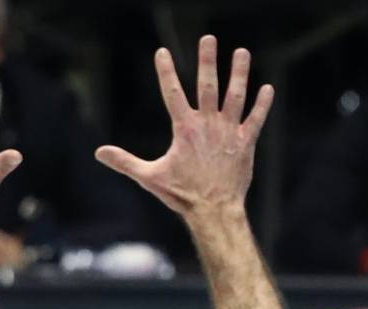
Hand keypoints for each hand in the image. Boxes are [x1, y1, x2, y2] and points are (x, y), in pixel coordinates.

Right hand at [94, 34, 274, 220]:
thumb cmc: (181, 195)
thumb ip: (125, 162)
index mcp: (184, 129)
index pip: (172, 92)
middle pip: (208, 85)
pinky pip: (256, 119)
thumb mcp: (149, 177)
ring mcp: (228, 132)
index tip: (162, 52)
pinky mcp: (245, 143)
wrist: (213, 211)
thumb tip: (99, 153)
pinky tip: (268, 88)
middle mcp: (208, 124)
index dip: (166, 71)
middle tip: (208, 39)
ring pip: (235, 96)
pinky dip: (262, 104)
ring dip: (239, 73)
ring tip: (241, 52)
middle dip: (207, 61)